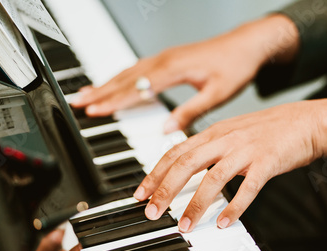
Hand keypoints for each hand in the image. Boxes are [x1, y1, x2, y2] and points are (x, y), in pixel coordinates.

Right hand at [71, 14, 298, 132]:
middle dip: (100, 91)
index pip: (137, 87)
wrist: (248, 44)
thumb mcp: (217, 94)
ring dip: (106, 83)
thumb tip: (167, 129)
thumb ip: (191, 111)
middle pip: (125, 77)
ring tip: (86, 94)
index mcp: (175, 69)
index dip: (114, 100)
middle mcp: (165, 60)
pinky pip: (137, 67)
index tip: (95, 110)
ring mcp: (164, 57)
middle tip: (79, 102)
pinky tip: (112, 83)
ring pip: (128, 71)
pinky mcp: (168, 58)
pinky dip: (120, 77)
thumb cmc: (235, 66)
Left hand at [133, 99, 326, 231]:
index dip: (155, 173)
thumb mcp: (232, 131)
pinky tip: (224, 222)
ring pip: (213, 177)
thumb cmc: (269, 129)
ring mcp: (246, 150)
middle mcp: (225, 139)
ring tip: (184, 225)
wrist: (307, 120)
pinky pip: (248, 188)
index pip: (176, 152)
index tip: (140, 193)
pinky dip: (234, 207)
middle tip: (151, 212)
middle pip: (186, 163)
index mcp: (214, 132)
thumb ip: (209, 146)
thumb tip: (185, 164)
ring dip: (196, 204)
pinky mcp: (267, 162)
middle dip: (165, 189)